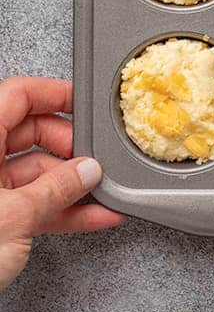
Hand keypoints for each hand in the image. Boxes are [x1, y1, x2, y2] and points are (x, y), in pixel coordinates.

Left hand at [0, 75, 124, 290]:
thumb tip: (86, 171)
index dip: (54, 94)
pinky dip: (61, 211)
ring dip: (71, 185)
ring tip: (102, 193)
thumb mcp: (13, 217)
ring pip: (34, 173)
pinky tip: (92, 217)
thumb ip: (55, 190)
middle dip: (69, 147)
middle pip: (30, 133)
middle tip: (95, 160)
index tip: (84, 104)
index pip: (18, 96)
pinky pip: (32, 205)